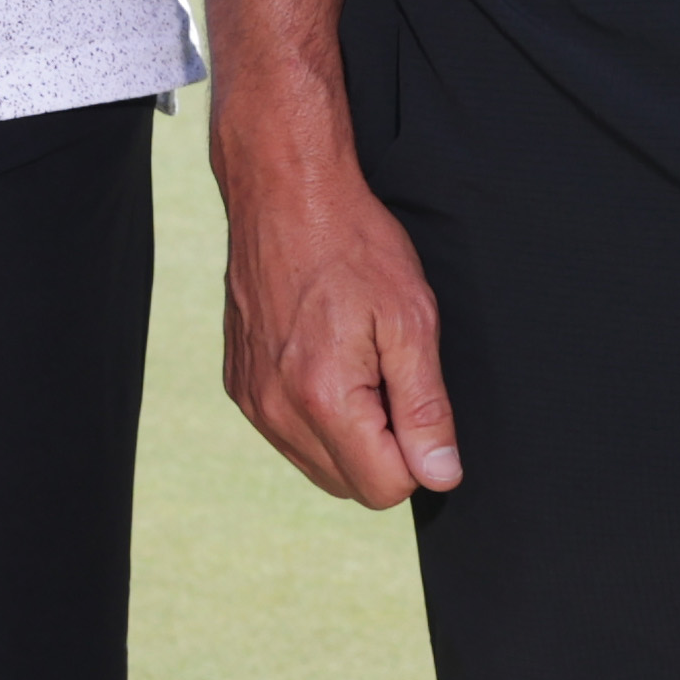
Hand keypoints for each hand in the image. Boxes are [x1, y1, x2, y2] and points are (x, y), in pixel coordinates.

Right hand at [217, 144, 462, 505]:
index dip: (418, 453)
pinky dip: (314, 414)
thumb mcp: (412, 321)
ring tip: (356, 361)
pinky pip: (287, 434)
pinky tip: (324, 356)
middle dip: (383, 448)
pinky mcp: (238, 383)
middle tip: (387, 373)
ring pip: (318, 465)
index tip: (413, 395)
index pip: (387, 488)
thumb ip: (426, 409)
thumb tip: (441, 476)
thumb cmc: (352, 244)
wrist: (283, 191)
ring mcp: (250, 398)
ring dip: (348, 434)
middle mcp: (275, 408)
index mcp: (323, 397)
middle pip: (351, 485)